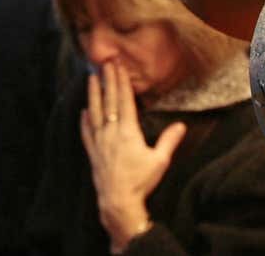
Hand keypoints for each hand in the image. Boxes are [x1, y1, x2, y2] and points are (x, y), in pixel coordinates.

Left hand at [79, 62, 184, 251]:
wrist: (118, 202)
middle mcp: (111, 132)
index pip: (124, 100)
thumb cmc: (141, 181)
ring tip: (90, 78)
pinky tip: (82, 111)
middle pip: (109, 101)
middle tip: (105, 62)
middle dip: (108, 80)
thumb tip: (182, 125)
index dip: (121, 81)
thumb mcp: (160, 161)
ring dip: (93, 94)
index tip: (118, 66)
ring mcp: (99, 142)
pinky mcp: (92, 152)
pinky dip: (84, 120)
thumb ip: (169, 141)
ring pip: (94, 112)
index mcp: (128, 131)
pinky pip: (86, 132)